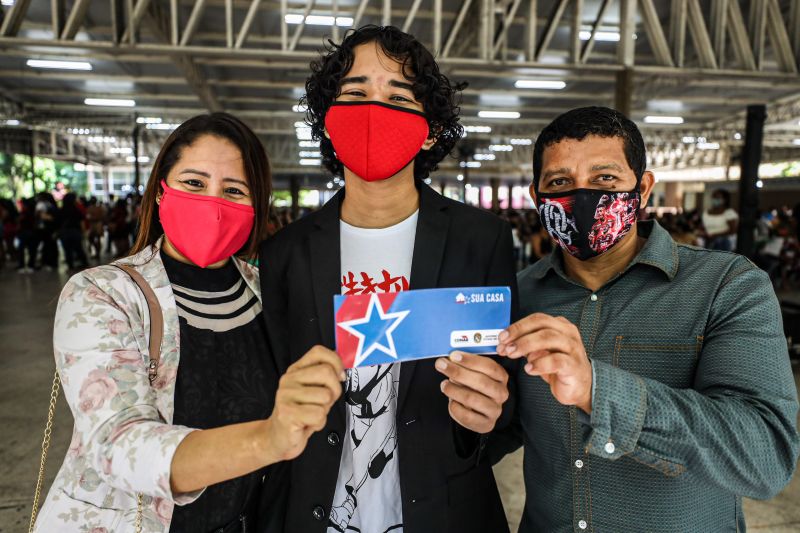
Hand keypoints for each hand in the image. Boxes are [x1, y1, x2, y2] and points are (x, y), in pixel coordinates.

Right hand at [264, 346, 343, 461]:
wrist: (278, 437)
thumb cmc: (300, 414)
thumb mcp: (313, 391)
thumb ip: (325, 379)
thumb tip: (342, 373)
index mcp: (296, 370)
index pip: (319, 352)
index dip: (336, 362)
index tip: (340, 377)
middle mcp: (289, 380)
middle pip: (326, 372)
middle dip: (335, 390)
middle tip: (326, 402)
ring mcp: (285, 395)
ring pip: (325, 396)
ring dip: (325, 410)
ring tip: (312, 414)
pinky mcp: (287, 413)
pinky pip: (319, 414)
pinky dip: (319, 423)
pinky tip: (307, 423)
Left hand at [435, 352, 509, 433]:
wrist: (478, 413)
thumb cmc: (474, 388)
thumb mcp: (473, 374)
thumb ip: (464, 366)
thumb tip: (448, 360)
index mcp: (501, 377)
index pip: (489, 366)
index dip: (471, 360)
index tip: (454, 356)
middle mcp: (501, 393)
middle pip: (481, 381)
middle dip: (458, 372)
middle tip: (441, 365)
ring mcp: (495, 409)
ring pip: (472, 398)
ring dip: (454, 390)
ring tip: (444, 385)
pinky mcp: (486, 424)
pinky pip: (466, 415)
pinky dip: (455, 406)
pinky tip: (451, 401)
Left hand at [496, 313, 592, 413]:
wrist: (580, 388)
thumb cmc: (559, 368)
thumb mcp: (540, 352)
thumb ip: (526, 345)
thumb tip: (505, 342)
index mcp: (559, 326)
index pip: (536, 319)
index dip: (517, 326)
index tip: (501, 337)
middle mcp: (568, 333)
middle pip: (542, 325)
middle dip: (519, 333)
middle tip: (504, 346)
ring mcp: (573, 348)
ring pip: (548, 338)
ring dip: (526, 345)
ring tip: (512, 354)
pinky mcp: (575, 365)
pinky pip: (556, 360)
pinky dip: (540, 364)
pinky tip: (529, 369)